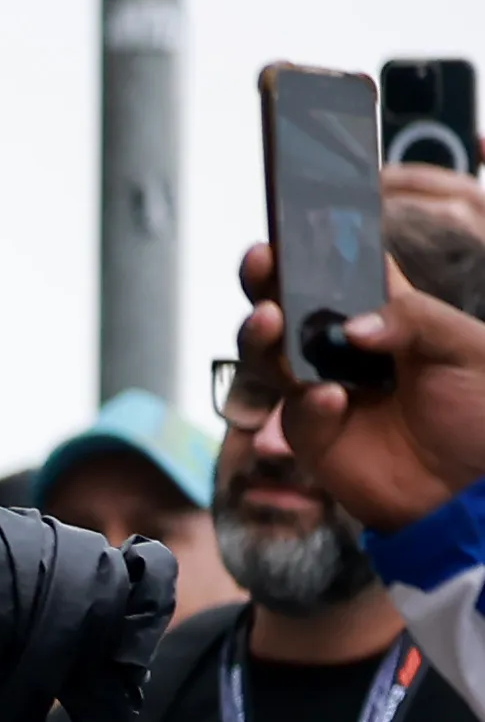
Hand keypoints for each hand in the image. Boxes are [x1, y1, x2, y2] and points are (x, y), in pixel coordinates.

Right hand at [248, 216, 484, 526]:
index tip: (289, 231)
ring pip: (270, 355)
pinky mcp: (312, 435)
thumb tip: (351, 327)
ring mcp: (321, 389)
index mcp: (385, 312)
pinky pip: (295, 412)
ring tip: (271, 321)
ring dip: (262, 336)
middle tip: (259, 261)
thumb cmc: (478, 411)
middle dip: (264, 282)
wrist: (469, 490)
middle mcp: (344, 347)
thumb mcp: (464, 348)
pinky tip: (332, 399)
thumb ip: (413, 321)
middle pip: (288, 305)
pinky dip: (309, 403)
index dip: (313, 247)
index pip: (340, 269)